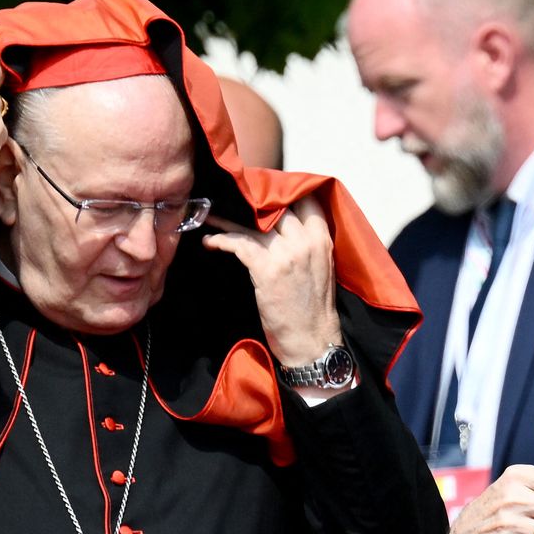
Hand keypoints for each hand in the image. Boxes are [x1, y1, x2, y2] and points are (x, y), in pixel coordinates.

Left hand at [200, 196, 341, 367]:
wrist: (312, 342)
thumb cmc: (315, 311)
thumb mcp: (321, 269)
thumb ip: (307, 244)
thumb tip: (284, 227)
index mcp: (323, 240)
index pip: (307, 200)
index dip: (285, 191)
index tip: (266, 191)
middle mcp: (306, 242)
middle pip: (277, 206)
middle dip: (253, 201)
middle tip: (234, 198)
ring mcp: (286, 254)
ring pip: (254, 223)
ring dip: (228, 219)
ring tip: (212, 217)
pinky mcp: (267, 269)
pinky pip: (239, 243)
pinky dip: (221, 240)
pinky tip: (210, 242)